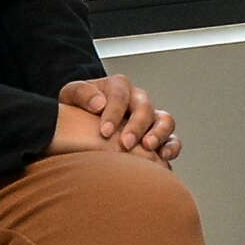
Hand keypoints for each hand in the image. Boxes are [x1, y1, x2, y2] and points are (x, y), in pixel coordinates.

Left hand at [53, 76, 180, 163]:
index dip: (114, 114)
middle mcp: (138, 99)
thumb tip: (99, 103)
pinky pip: (173, 140)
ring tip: (147, 147)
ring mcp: (150, 117)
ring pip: (165, 120)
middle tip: (125, 143)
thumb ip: (81, 94)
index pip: (120, 95)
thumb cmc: (78, 109)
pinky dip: (171, 148)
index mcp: (118, 86)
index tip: (104, 132)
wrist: (81, 124)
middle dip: (136, 126)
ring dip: (158, 134)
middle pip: (145, 108)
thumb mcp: (71, 95)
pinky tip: (162, 158)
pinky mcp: (158, 136)